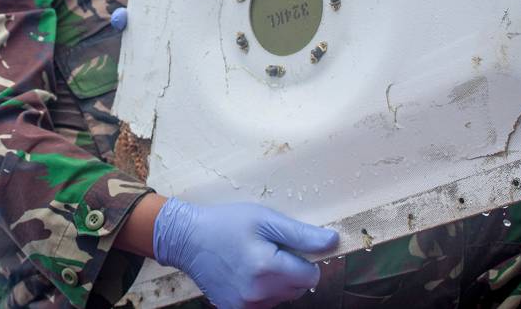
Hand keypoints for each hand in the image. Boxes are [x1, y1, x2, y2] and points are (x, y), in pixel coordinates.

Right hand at [153, 198, 338, 307]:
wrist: (188, 239)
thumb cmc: (227, 223)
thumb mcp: (264, 219)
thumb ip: (300, 234)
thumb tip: (333, 241)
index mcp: (268, 268)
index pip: (311, 276)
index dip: (304, 259)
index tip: (286, 246)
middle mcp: (259, 293)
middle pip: (298, 289)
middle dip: (291, 271)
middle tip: (268, 249)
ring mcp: (246, 305)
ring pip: (282, 298)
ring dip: (277, 282)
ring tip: (255, 260)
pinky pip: (264, 305)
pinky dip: (262, 291)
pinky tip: (246, 274)